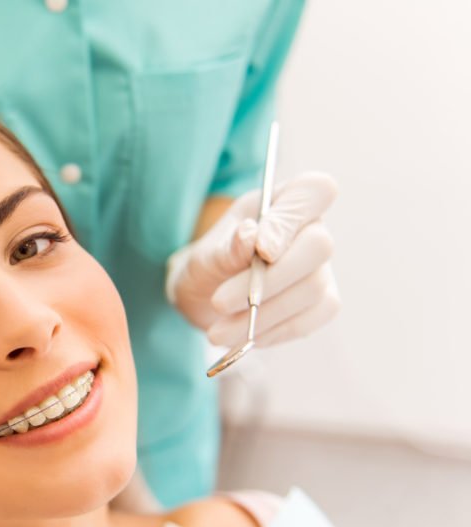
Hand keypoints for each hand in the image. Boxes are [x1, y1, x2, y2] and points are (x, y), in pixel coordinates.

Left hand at [166, 172, 339, 347]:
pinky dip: (272, 332)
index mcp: (285, 201)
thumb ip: (228, 246)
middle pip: (318, 247)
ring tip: (217, 332)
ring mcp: (321, 269)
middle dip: (268, 280)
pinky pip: (310, 320)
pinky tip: (244, 337)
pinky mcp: (321, 304)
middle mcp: (312, 231)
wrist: (205, 299)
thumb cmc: (208, 265)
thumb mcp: (206, 254)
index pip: (315, 190)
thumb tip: (250, 234)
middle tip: (219, 303)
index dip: (291, 219)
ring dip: (260, 315)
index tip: (260, 250)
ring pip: (311, 289)